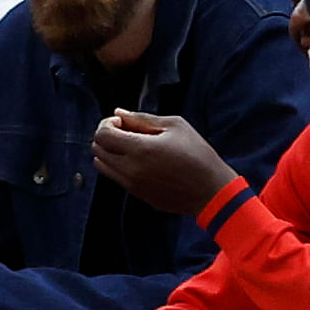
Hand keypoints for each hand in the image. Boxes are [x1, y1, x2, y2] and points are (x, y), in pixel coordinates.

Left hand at [91, 111, 235, 216]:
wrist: (211, 191)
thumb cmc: (197, 154)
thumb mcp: (175, 126)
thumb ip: (143, 118)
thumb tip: (120, 113)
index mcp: (139, 149)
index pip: (102, 135)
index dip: (107, 123)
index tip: (123, 122)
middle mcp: (130, 170)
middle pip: (97, 150)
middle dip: (106, 136)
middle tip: (125, 131)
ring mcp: (132, 186)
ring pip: (102, 166)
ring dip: (109, 152)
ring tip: (131, 146)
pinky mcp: (138, 195)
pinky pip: (116, 178)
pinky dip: (119, 166)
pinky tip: (141, 161)